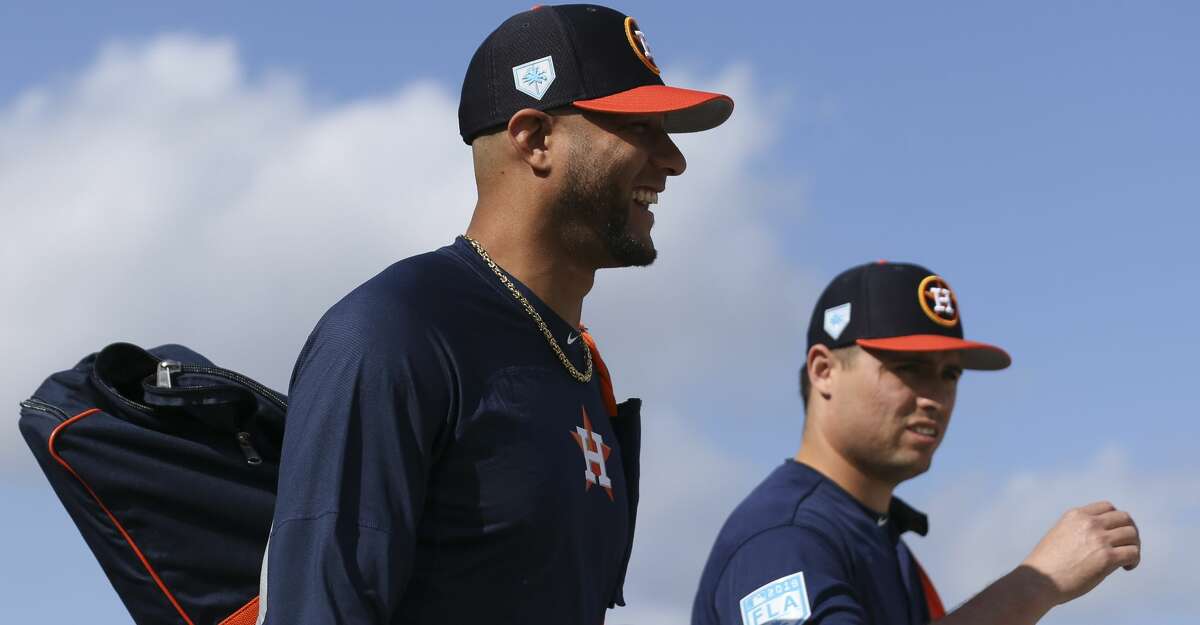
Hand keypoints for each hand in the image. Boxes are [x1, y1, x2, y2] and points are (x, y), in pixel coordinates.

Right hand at [1021, 500, 1140, 604]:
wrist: (1040, 580)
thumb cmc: (1046, 564)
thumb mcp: (1060, 535)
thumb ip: (1078, 531)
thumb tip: (1098, 540)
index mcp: (1076, 515)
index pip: (1108, 507)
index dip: (1116, 520)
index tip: (1114, 534)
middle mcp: (1089, 523)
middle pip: (1125, 518)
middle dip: (1130, 532)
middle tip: (1127, 547)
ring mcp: (1099, 539)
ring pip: (1132, 534)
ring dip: (1134, 546)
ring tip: (1126, 560)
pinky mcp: (1107, 557)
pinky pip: (1133, 552)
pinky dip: (1134, 560)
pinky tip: (1126, 568)